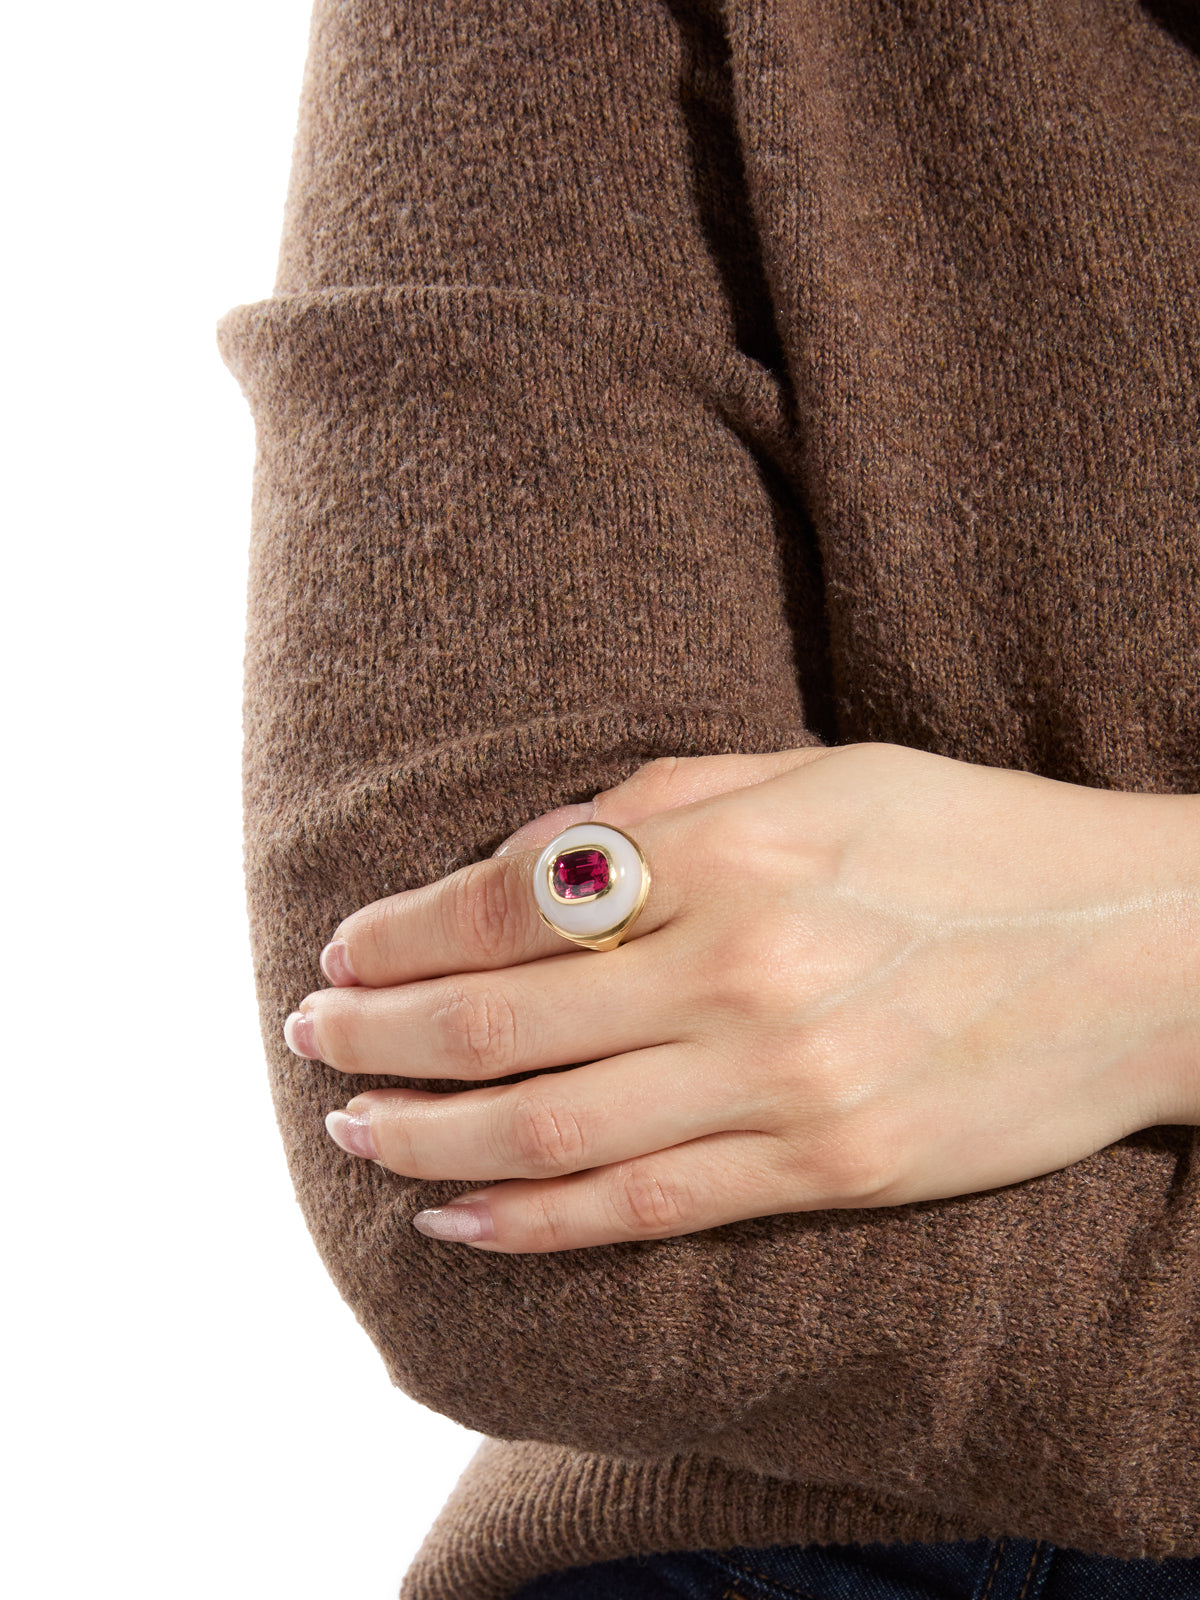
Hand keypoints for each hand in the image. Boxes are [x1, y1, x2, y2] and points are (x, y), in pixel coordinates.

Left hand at [282, 743, 1199, 1251]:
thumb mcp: (819, 771)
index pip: (510, 898)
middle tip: (314, 1040)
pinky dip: (529, 1221)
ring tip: (353, 1127)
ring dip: (423, 1134)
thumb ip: (663, 805)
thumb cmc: (971, 840)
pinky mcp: (830, 1168)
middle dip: (378, 1036)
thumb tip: (522, 859)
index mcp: (736, 844)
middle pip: (500, 1023)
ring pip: (547, 1130)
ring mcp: (786, 1079)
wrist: (1146, 948)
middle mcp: (745, 964)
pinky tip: (455, 1215)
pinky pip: (645, 1208)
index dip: (403, 933)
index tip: (346, 952)